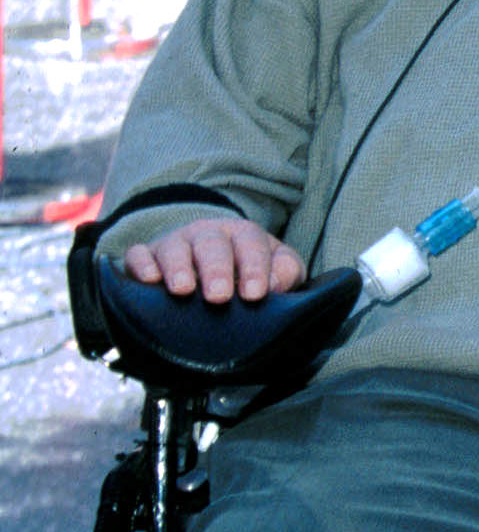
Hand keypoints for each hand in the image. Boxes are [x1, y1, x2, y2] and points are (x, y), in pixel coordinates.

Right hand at [123, 218, 302, 303]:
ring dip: (178, 267)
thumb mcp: (276, 270)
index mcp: (241, 235)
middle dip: (216, 269)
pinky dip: (141, 265)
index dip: (254, 268)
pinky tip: (149, 281)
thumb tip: (276, 285)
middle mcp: (206, 235)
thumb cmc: (246, 274)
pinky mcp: (145, 258)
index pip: (250, 244)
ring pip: (174, 248)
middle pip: (211, 244)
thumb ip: (286, 272)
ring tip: (183, 289)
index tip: (255, 294)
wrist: (206, 265)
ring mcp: (173, 244)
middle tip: (219, 296)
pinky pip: (138, 255)